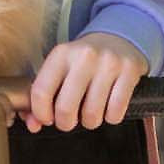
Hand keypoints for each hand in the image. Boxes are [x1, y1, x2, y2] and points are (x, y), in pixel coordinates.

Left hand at [24, 34, 149, 130]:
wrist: (117, 39)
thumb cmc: (83, 61)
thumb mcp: (60, 68)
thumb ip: (43, 96)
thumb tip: (33, 124)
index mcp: (61, 54)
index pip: (41, 92)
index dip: (41, 113)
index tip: (47, 118)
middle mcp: (84, 56)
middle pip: (66, 108)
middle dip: (65, 123)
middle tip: (69, 120)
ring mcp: (108, 63)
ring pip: (92, 114)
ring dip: (89, 121)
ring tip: (90, 111)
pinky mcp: (129, 71)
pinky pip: (115, 112)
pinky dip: (110, 117)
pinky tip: (108, 107)